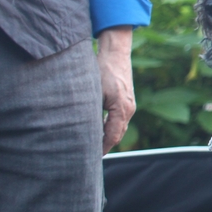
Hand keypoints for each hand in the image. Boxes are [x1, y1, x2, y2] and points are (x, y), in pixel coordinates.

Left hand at [97, 26, 134, 154]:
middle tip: (91, 156)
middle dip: (106, 146)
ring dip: (109, 137)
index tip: (91, 157)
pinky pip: (120, 120)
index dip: (102, 148)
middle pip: (118, 134)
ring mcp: (130, 105)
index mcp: (121, 109)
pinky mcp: (127, 100)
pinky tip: (100, 130)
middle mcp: (129, 109)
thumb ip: (90, 112)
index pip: (112, 136)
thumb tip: (81, 130)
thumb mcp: (93, 92)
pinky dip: (111, 127)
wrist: (115, 53)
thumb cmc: (102, 71)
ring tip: (95, 146)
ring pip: (120, 128)